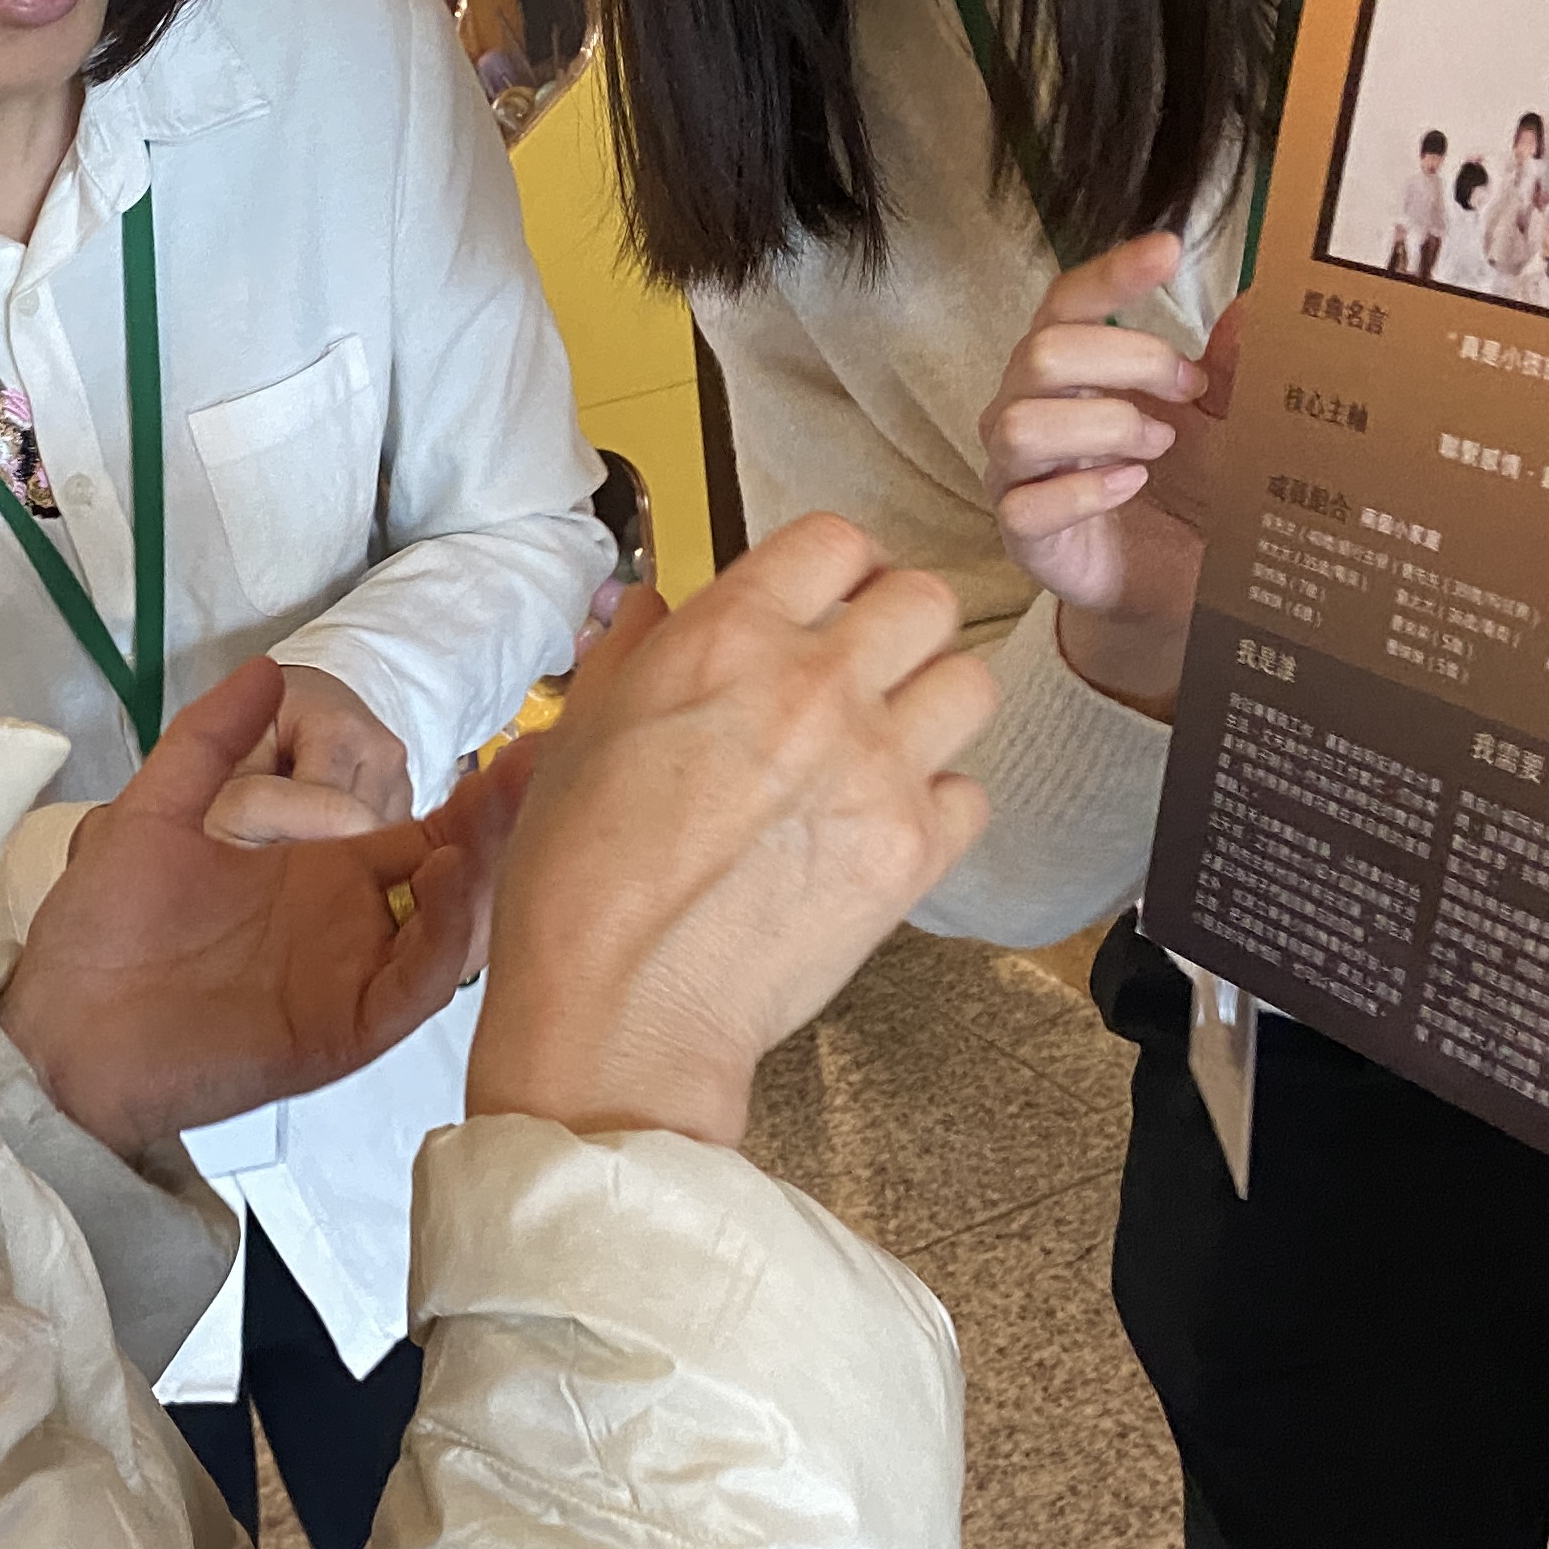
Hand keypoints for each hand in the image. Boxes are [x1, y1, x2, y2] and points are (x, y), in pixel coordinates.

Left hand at [4, 659, 521, 1155]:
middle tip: (546, 767)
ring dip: (482, 876)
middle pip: (455, 875)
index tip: (527, 743)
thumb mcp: (154, 812)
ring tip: (496, 815)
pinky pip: (412, 986)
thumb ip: (209, 739)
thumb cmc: (101, 931)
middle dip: (503, 826)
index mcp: (322, 874)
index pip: (426, 829)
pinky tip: (448, 882)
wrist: (59, 1030)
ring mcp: (354, 978)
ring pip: (448, 931)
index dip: (477, 793)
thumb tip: (267, 666)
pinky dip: (442, 939)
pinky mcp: (343, 1028)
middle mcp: (354, 925)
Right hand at [465, 514, 995, 1150]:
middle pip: (923, 598)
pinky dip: (939, 803)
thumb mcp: (576, 734)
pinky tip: (885, 822)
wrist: (624, 1008)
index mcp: (728, 639)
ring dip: (931, 702)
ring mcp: (876, 768)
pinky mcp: (912, 852)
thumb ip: (631, 653)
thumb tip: (653, 609)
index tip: (829, 596)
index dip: (835, 567)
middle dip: (896, 625)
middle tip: (867, 663)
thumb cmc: (579, 882)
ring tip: (888, 739)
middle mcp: (816, 687)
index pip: (834, 540)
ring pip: (969, 682)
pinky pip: (971, 793)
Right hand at [975, 231, 1225, 711]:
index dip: (1112, 273)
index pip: (1068, 301)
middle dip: (1127, 360)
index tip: (1170, 251)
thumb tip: (1260, 304)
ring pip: (1022, 423)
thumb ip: (1233, 366)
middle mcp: (1028, 409)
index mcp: (1070, 369)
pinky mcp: (1023, 536)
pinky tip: (1133, 486)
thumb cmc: (1187, 489)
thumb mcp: (1225, 420)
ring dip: (1105, 426)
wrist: (1176, 584)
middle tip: (1188, 389)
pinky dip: (1087, 490)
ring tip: (1159, 446)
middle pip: (1043, 352)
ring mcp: (1017, 474)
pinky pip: (1027, 504)